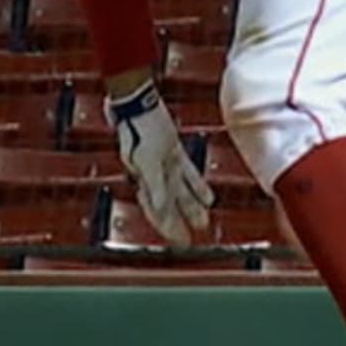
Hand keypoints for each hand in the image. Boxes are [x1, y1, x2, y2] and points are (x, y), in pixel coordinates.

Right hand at [107, 82, 215, 245]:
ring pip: (180, 192)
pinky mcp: (172, 151)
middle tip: (189, 242)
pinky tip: (208, 198)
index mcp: (145, 180)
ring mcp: (163, 164)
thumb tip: (162, 209)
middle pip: (169, 206)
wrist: (138, 102)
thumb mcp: (146, 159)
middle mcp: (154, 175)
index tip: (179, 243)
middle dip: (179, 224)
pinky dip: (197, 187)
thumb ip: (155, 185)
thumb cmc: (138, 128)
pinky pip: (187, 174)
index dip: (168, 228)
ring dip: (191, 208)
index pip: (157, 211)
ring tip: (203, 223)